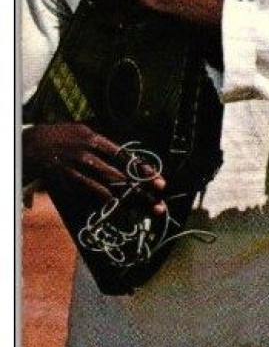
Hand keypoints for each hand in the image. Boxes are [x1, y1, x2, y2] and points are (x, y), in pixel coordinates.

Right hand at [22, 122, 167, 214]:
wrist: (31, 143)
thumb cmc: (63, 136)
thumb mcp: (85, 132)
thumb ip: (105, 146)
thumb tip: (129, 160)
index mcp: (94, 140)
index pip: (125, 158)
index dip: (144, 171)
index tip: (160, 182)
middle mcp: (87, 156)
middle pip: (120, 177)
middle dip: (142, 192)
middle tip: (159, 204)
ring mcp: (77, 172)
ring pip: (107, 190)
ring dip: (128, 202)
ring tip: (145, 211)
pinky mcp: (68, 184)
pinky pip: (90, 197)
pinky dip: (107, 206)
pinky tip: (121, 214)